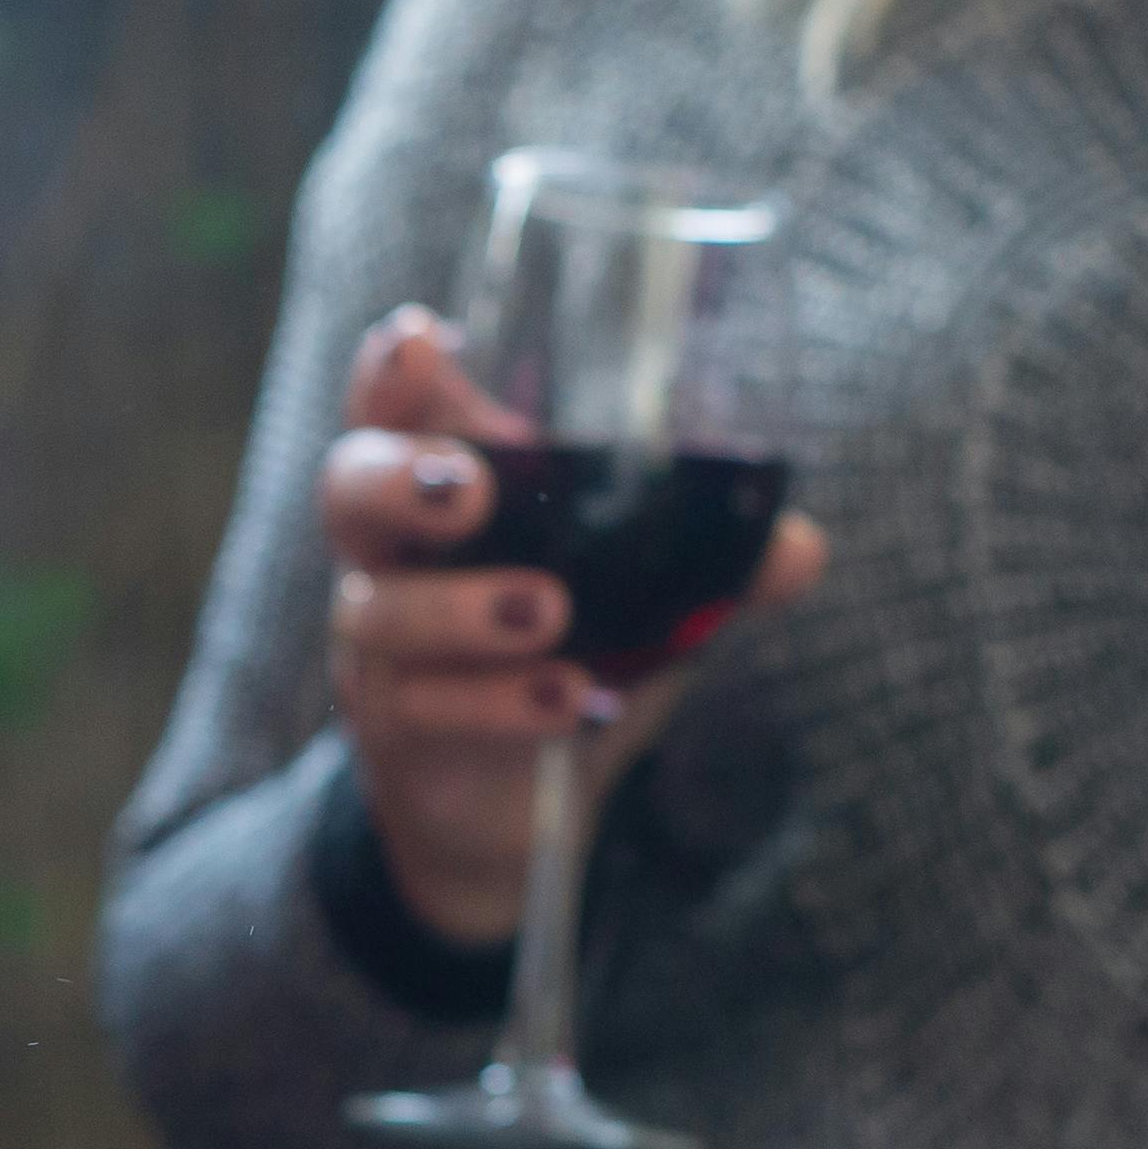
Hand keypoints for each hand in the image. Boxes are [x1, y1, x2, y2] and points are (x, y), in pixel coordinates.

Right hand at [318, 306, 826, 942]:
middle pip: (348, 491)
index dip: (392, 376)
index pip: (397, 412)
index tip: (421, 340)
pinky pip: (423, 708)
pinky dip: (498, 701)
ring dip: (462, 608)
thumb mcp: (645, 604)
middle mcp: (396, 559)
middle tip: (470, 489)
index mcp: (451, 493)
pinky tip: (566, 698)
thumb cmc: (568, 660)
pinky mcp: (397, 733)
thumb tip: (799, 546)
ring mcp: (384, 649)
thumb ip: (712, 568)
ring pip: (380, 611)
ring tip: (549, 612)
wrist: (516, 809)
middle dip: (399, 477)